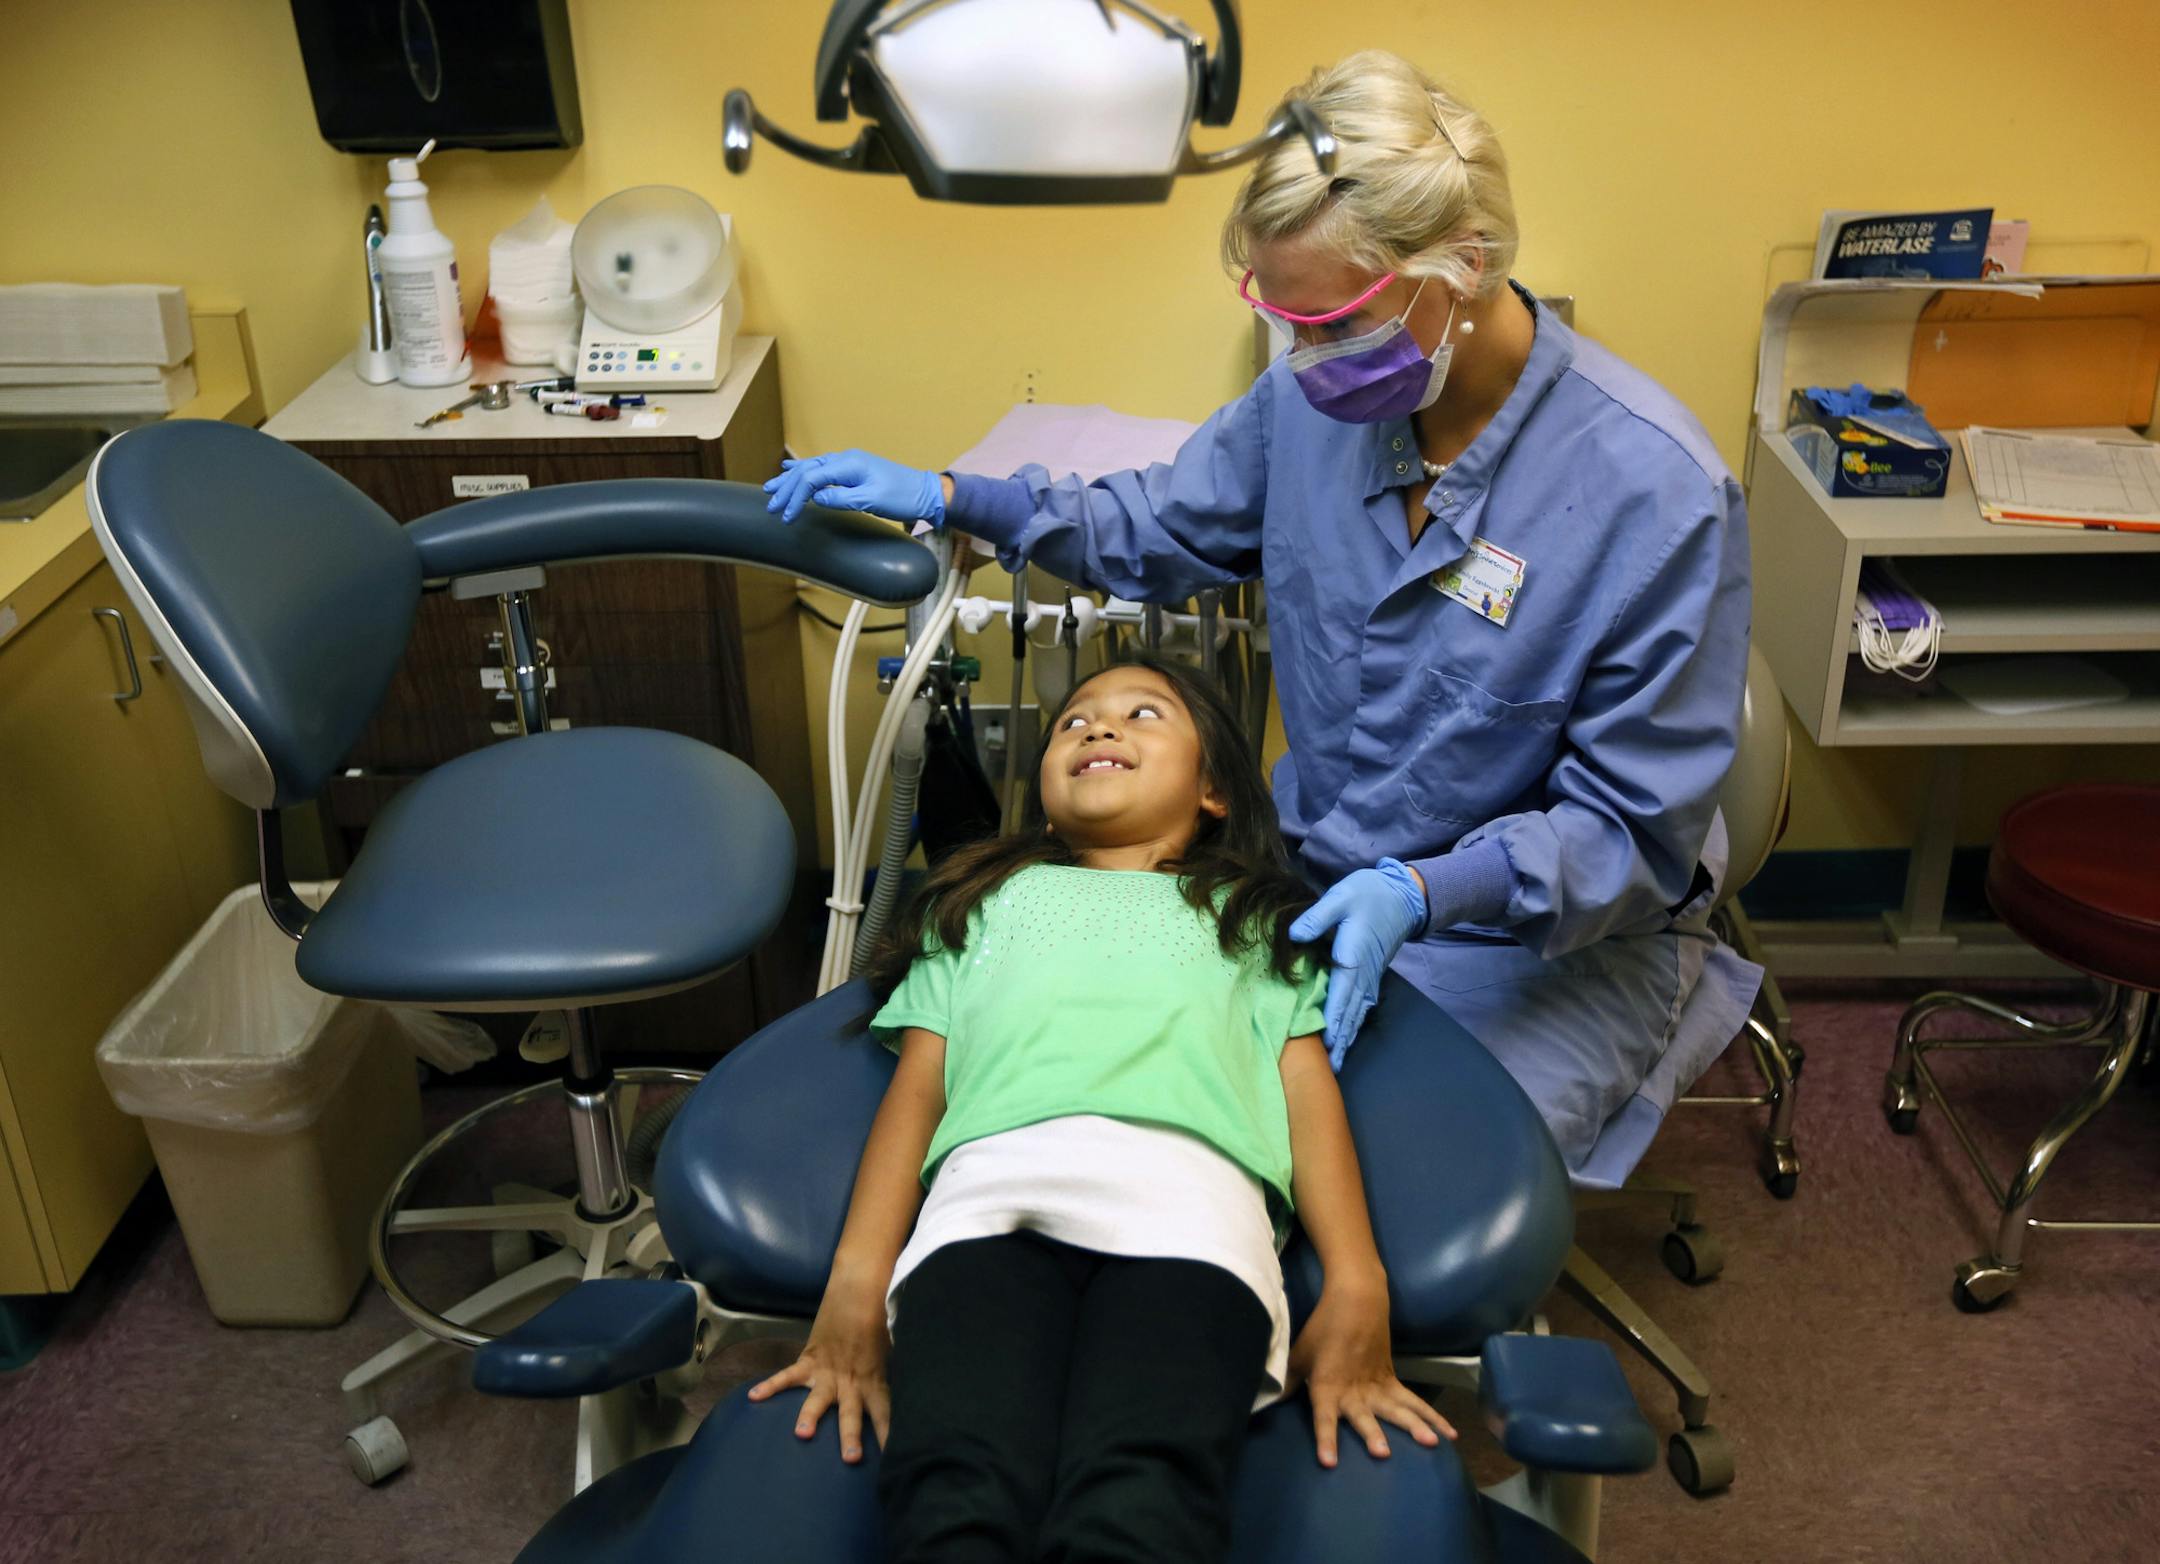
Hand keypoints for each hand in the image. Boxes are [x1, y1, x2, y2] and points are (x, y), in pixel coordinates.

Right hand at [747, 1280, 891, 1462]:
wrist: (859, 1289)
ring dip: (811, 1416)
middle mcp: (851, 1379)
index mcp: (873, 1378)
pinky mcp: (810, 1358)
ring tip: (802, 1434)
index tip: (894, 1459)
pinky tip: (754, 1397)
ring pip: (819, 1399)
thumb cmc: (879, 1321)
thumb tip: (904, 1395)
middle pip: (851, 1413)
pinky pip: (788, 1375)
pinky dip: (771, 1385)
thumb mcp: (892, 1351)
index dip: (889, 1435)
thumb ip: (887, 1376)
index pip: (884, 1412)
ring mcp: (828, 1370)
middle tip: (850, 1458)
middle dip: (850, 1436)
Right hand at [763, 449, 945, 526]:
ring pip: (811, 469)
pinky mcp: (852, 470)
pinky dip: (803, 472)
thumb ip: (843, 498)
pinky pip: (821, 469)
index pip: (812, 479)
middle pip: (807, 471)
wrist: (924, 492)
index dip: (796, 497)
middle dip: (786, 489)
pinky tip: (791, 469)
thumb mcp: (873, 500)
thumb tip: (817, 498)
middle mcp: (845, 459)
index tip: (787, 516)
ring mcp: (848, 463)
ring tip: (771, 488)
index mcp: (849, 464)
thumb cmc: (902, 497)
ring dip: (790, 480)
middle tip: (770, 505)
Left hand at [1286, 1272, 1454, 1467]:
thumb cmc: (1323, 1329)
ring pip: (1397, 1408)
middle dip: (1372, 1435)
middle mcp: (1355, 1390)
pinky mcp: (1393, 1381)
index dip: (1326, 1439)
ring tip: (1431, 1444)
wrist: (1356, 1300)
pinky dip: (1432, 1416)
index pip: (1324, 1417)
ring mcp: (1377, 1386)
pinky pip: (1414, 1401)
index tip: (1330, 1462)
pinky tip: (1449, 1434)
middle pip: (1364, 1415)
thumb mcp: (1299, 1355)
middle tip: (1383, 1453)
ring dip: (1414, 1426)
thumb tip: (1265, 1404)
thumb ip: (1287, 1383)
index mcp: (1328, 1386)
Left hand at [1288, 859, 1426, 1068]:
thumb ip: (1316, 917)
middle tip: (1331, 1070)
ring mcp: (1370, 977)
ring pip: (1358, 1014)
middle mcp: (1363, 974)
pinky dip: (1355, 1024)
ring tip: (1339, 1062)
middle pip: (1350, 1014)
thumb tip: (1294, 936)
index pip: (1340, 997)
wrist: (1401, 895)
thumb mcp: (1339, 897)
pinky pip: (1363, 1006)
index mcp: (1352, 958)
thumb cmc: (1367, 894)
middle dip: (1341, 1041)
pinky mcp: (1372, 975)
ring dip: (1348, 1037)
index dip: (1333, 1022)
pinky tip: (1350, 1035)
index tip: (1328, 1046)